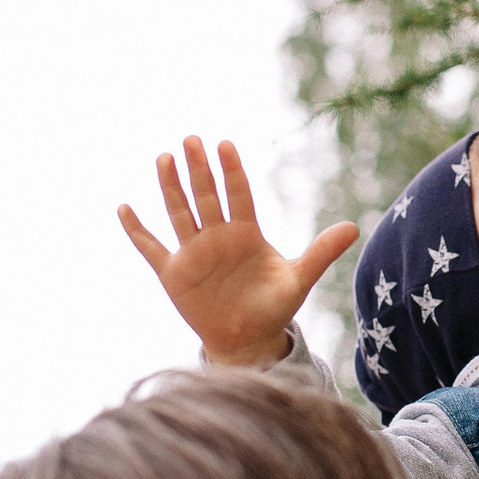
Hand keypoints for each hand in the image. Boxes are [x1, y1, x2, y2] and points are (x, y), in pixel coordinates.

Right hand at [118, 137, 358, 367]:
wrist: (248, 340)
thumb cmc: (273, 307)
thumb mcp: (298, 280)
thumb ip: (320, 252)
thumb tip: (353, 227)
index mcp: (246, 233)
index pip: (238, 195)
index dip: (232, 172)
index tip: (226, 145)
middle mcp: (217, 236)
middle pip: (206, 196)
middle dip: (199, 169)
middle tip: (191, 139)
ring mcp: (194, 253)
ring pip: (179, 212)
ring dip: (170, 187)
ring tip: (164, 158)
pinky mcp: (174, 273)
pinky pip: (151, 247)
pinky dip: (137, 230)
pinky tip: (124, 208)